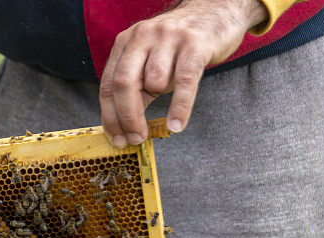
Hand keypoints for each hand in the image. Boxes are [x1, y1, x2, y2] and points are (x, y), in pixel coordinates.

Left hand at [99, 0, 267, 146]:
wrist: (215, 11)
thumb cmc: (177, 48)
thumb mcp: (148, 63)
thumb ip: (134, 89)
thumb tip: (123, 128)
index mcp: (125, 43)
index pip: (108, 85)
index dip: (110, 116)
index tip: (117, 139)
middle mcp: (142, 36)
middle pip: (123, 83)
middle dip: (127, 117)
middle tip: (135, 139)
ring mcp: (168, 37)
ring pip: (155, 81)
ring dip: (160, 99)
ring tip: (169, 99)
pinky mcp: (195, 44)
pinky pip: (185, 82)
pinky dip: (180, 107)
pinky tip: (177, 125)